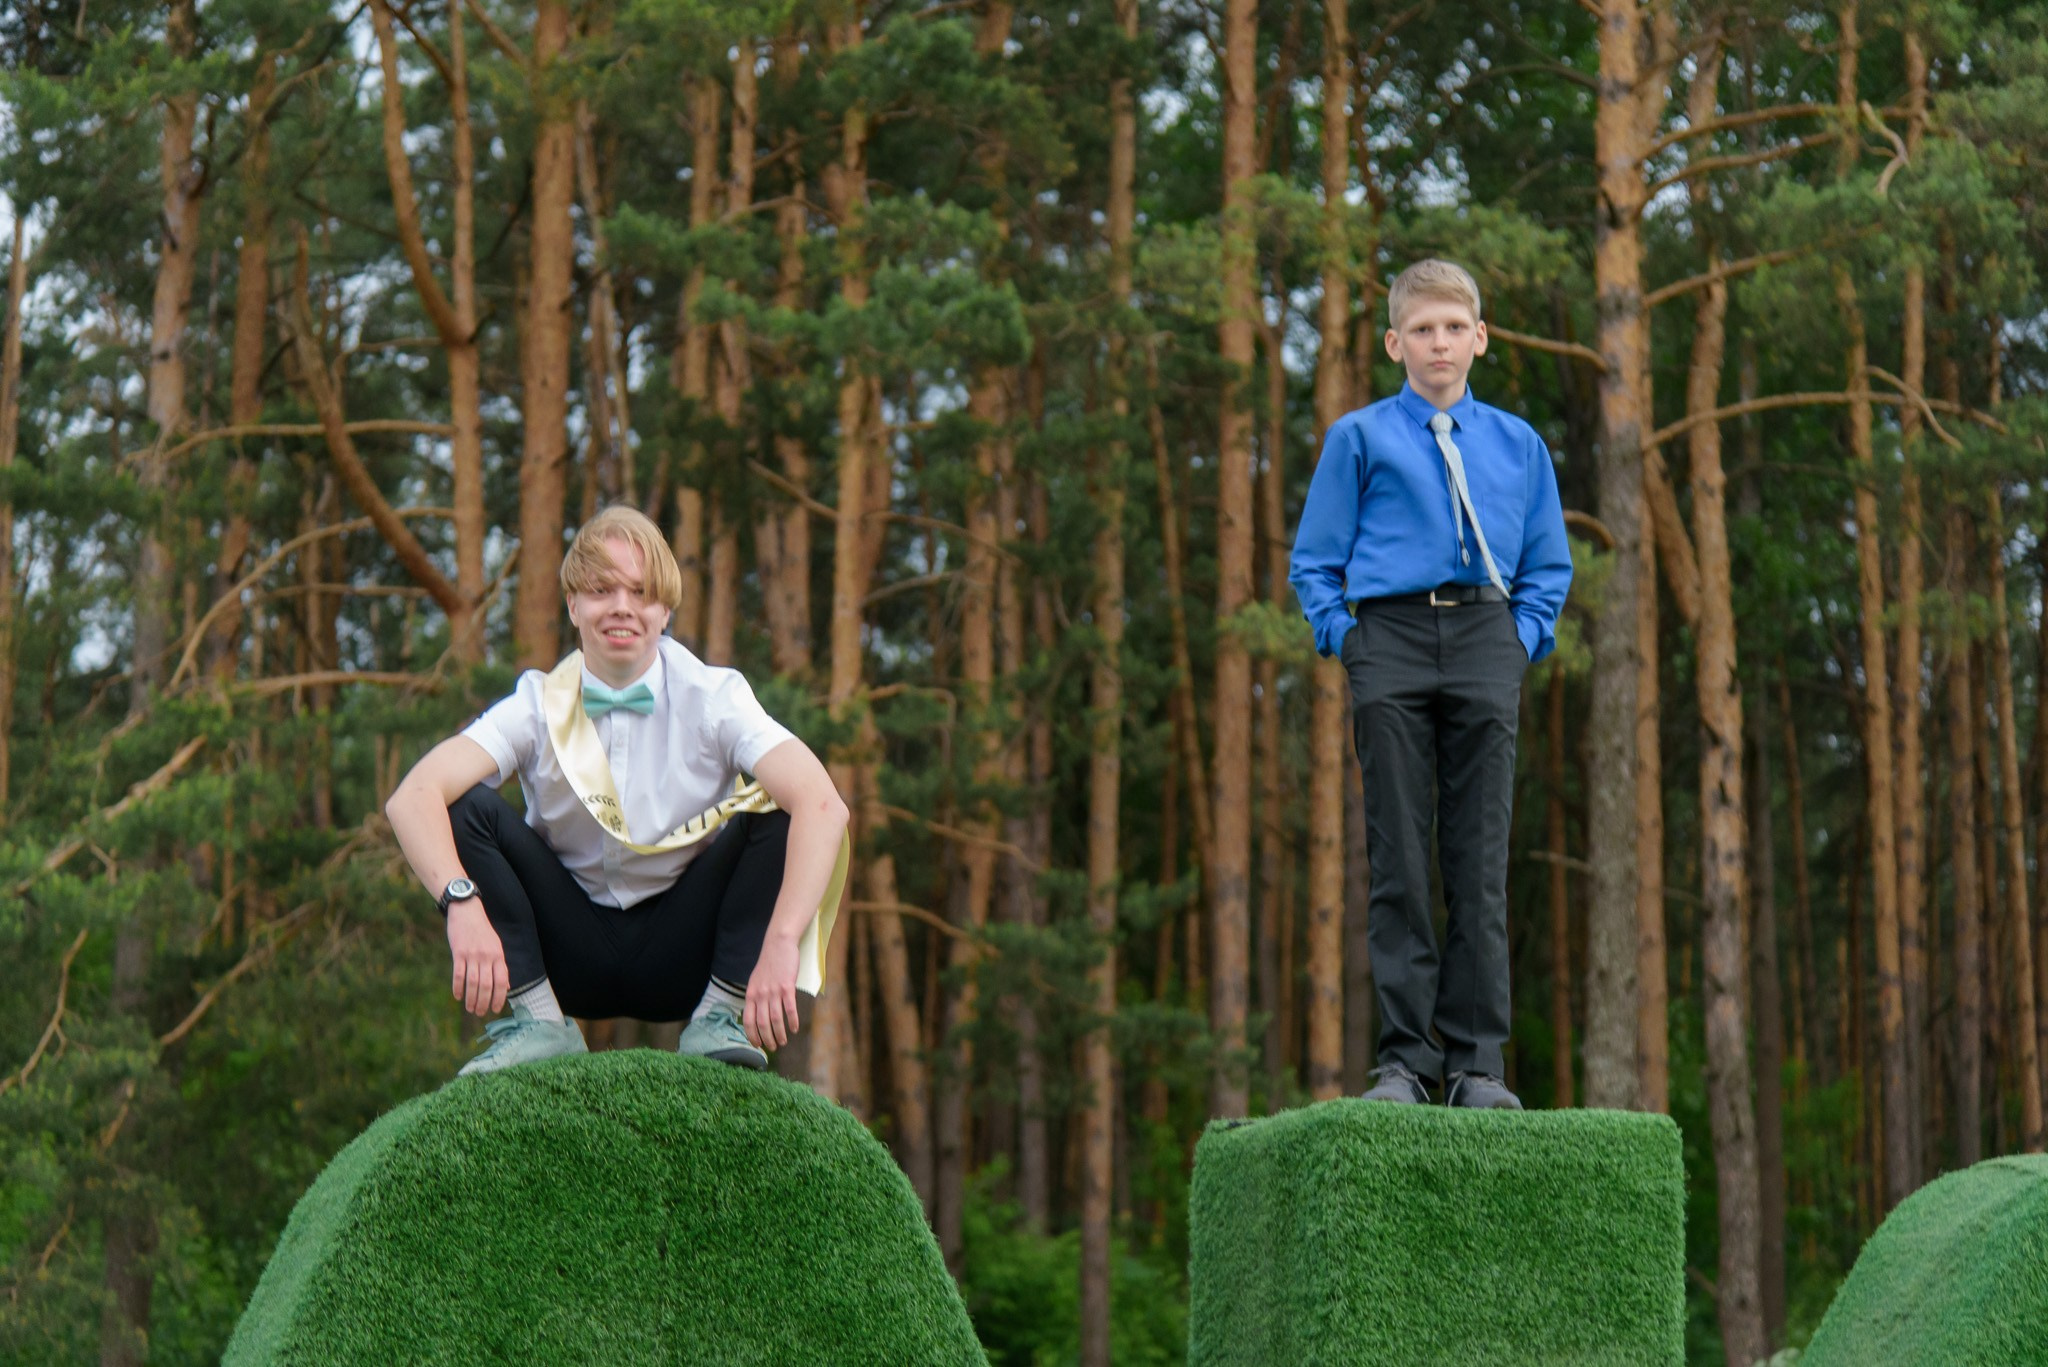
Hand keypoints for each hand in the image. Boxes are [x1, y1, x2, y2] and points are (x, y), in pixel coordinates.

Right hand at [447, 900, 507, 1015]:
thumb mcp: (496, 946)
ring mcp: (473, 955)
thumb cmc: (482, 931)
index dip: (500, 998)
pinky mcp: (459, 953)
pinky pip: (458, 974)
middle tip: (480, 1013)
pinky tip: (457, 996)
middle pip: (487, 985)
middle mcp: (487, 957)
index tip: (495, 1010)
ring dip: (471, 999)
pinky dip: (458, 988)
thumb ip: (499, 966)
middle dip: (484, 1002)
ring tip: (470, 1009)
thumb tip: (505, 986)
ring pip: (473, 983)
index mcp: (499, 955)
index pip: (502, 982)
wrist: (467, 911)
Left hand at [744, 935, 801, 1051]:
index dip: (752, 1035)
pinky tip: (795, 1029)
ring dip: (780, 1034)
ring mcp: (773, 991)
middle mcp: (760, 995)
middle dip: (767, 1039)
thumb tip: (756, 1014)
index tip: (757, 1045)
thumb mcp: (756, 980)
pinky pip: (789, 1009)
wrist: (778, 944)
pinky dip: (792, 1021)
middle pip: (762, 1024)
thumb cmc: (769, 963)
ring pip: (776, 1020)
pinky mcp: (787, 987)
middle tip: (773, 1047)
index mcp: (750, 994)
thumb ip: (755, 996)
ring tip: (784, 1042)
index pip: (748, 1021)